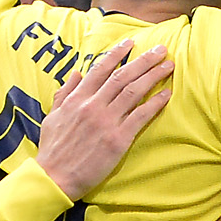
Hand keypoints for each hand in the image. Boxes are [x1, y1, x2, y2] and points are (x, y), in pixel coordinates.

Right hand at [35, 40, 174, 198]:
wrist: (54, 177)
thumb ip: (64, 93)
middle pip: (122, 76)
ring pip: (133, 91)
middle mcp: (92, 105)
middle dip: (143, 60)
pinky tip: (167, 94)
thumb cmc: (53, 149)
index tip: (131, 43)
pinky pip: (140, 116)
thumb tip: (76, 73)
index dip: (117, 53)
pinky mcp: (118, 139)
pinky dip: (155, 103)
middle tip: (160, 49)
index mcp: (77, 99)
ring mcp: (106, 121)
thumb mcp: (52, 116)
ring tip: (168, 65)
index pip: (100, 69)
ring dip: (153, 76)